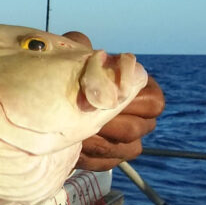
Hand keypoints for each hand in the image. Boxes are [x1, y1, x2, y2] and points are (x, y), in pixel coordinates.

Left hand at [63, 32, 166, 170]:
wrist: (51, 104)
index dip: (131, 102)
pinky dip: (90, 158)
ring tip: (74, 133)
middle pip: (138, 129)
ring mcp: (126, 143)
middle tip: (83, 118)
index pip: (154, 103)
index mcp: (140, 92)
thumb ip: (78, 45)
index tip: (103, 98)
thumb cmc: (71, 76)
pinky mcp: (109, 160)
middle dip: (110, 124)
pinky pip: (107, 164)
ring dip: (99, 142)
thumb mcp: (73, 58)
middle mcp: (139, 119)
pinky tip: (72, 148)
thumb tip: (80, 41)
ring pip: (127, 150)